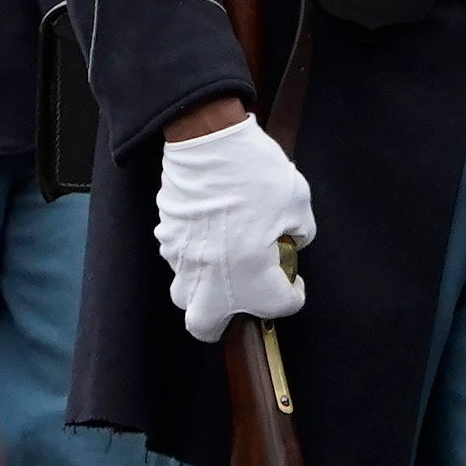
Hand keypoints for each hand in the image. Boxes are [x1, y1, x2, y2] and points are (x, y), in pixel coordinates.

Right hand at [157, 115, 313, 338]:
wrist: (206, 140)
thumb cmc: (255, 172)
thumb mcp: (297, 202)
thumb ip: (299, 233)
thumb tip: (292, 242)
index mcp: (251, 276)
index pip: (278, 307)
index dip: (293, 295)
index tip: (295, 282)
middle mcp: (211, 278)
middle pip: (206, 325)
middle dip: (225, 320)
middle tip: (244, 299)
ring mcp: (182, 260)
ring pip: (185, 296)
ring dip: (206, 291)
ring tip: (226, 267)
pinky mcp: (166, 237)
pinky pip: (177, 262)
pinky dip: (193, 260)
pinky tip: (210, 237)